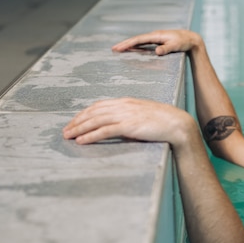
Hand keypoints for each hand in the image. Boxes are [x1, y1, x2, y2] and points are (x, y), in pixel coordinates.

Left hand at [62, 97, 194, 144]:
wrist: (177, 123)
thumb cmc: (164, 122)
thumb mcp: (144, 116)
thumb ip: (130, 118)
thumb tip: (119, 127)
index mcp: (127, 101)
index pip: (99, 105)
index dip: (84, 113)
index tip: (75, 122)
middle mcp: (123, 106)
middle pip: (94, 112)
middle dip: (77, 121)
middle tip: (66, 131)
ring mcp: (126, 115)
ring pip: (96, 120)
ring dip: (79, 128)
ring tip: (69, 136)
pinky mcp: (129, 126)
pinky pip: (105, 130)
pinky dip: (91, 135)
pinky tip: (82, 141)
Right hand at [111, 29, 201, 55]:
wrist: (191, 39)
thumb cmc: (183, 42)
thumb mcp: (176, 46)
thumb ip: (166, 49)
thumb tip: (157, 51)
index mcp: (156, 36)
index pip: (139, 40)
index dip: (128, 43)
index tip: (119, 47)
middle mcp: (154, 35)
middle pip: (136, 39)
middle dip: (125, 44)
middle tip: (113, 49)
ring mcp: (155, 38)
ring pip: (139, 41)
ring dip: (129, 44)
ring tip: (119, 49)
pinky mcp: (157, 41)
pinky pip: (144, 43)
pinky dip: (136, 46)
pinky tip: (132, 49)